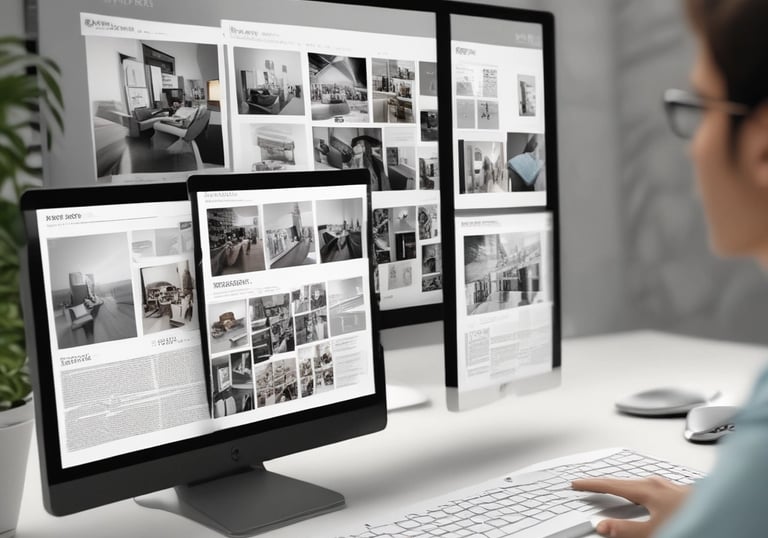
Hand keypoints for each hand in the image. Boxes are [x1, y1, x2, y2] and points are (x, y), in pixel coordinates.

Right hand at [571, 477, 690, 537]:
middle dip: (603, 484)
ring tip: (608, 492)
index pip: (610, 484)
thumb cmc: (693, 520)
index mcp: (647, 489)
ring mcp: (669, 486)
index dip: (591, 484)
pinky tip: (639, 499)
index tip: (576, 484)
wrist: (727, 516)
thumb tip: (601, 526)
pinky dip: (635, 493)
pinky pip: (648, 489)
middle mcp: (657, 483)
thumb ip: (625, 530)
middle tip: (586, 486)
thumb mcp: (653, 532)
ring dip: (620, 488)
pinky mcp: (678, 492)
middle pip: (622, 482)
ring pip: (636, 485)